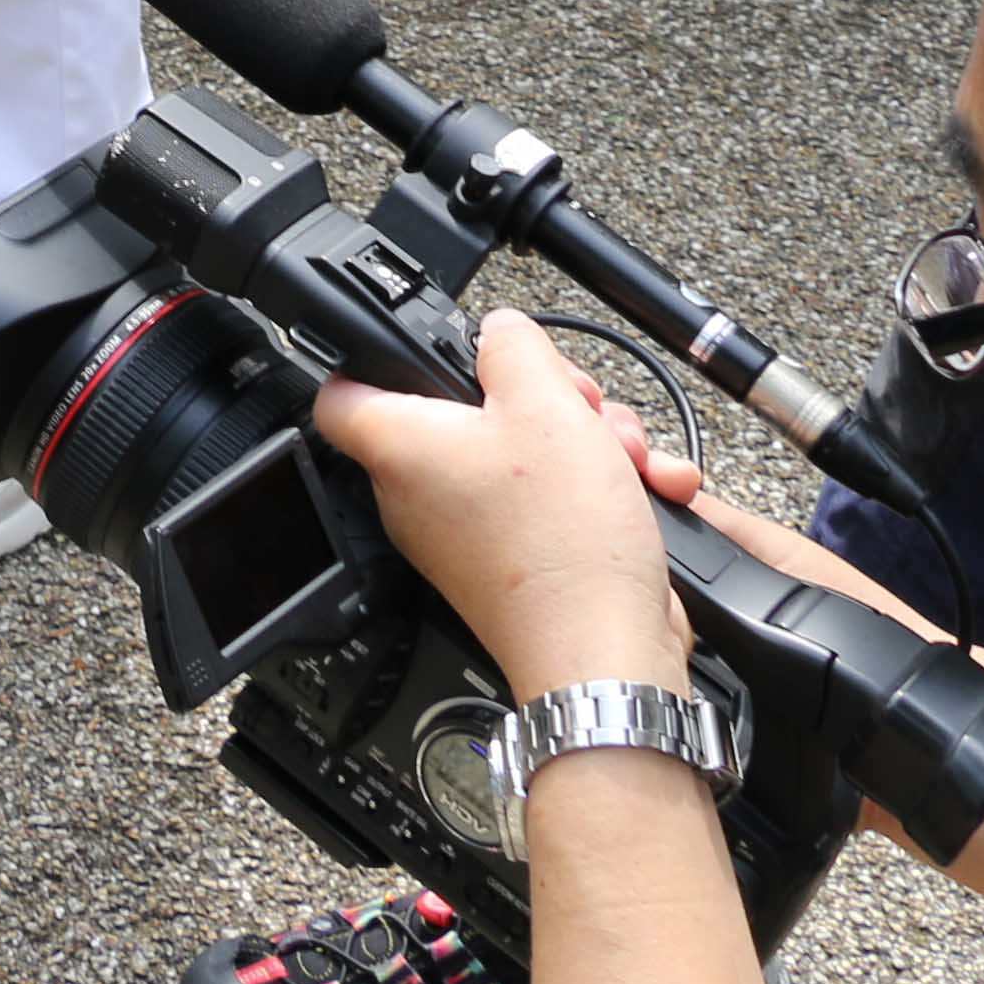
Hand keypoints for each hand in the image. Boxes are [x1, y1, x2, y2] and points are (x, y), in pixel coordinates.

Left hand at [313, 311, 696, 700]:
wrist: (606, 651)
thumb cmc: (562, 544)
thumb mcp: (545, 402)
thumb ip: (514, 345)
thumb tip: (500, 331)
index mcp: (399, 449)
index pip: (341, 390)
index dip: (375, 355)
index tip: (424, 344)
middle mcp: (418, 494)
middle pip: (463, 410)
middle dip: (539, 395)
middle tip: (576, 402)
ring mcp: (465, 530)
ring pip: (518, 450)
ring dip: (582, 439)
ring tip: (619, 453)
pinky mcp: (511, 558)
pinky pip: (544, 499)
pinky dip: (596, 486)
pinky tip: (642, 487)